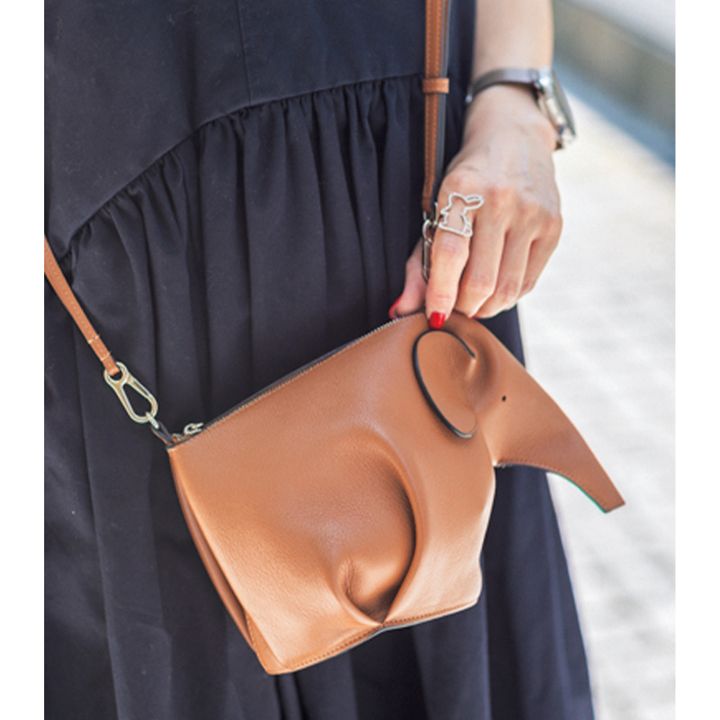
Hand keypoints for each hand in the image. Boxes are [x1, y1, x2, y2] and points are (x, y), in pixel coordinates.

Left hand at [389, 84, 562, 327]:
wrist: (514, 136)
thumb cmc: (466, 181)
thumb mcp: (437, 207)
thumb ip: (419, 262)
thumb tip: (400, 310)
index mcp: (463, 189)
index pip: (450, 254)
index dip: (440, 294)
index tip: (433, 317)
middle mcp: (502, 200)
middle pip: (481, 281)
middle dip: (463, 307)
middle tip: (453, 309)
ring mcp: (533, 213)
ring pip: (507, 288)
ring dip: (485, 308)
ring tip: (472, 303)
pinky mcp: (554, 226)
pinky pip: (528, 282)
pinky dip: (508, 297)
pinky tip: (495, 291)